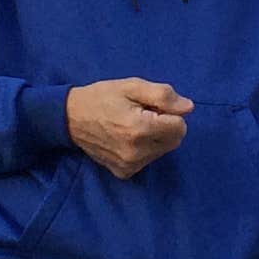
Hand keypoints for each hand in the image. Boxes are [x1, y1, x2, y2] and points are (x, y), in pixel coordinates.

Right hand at [65, 77, 191, 177]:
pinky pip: (148, 160)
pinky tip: (127, 138)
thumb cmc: (103, 97)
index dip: (169, 112)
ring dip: (156, 138)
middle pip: (174, 140)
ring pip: (162, 151)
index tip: (151, 106)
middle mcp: (137, 152)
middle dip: (165, 126)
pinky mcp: (124, 173)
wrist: (70, 118)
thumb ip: (163, 95)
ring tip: (132, 125)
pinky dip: (144, 149)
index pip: (180, 126)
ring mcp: (130, 166)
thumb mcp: (132, 86)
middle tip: (143, 114)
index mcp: (140, 128)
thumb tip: (188, 108)